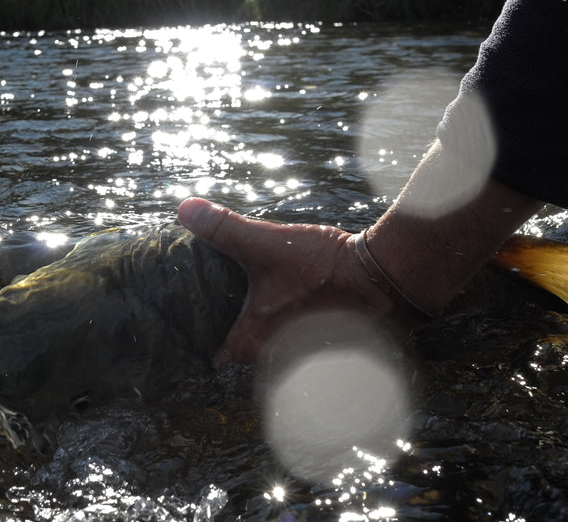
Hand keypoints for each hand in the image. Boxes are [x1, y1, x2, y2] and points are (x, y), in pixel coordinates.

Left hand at [177, 197, 379, 363]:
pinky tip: (296, 300)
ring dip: (270, 330)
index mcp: (254, 340)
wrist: (382, 280)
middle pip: (248, 352)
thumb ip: (224, 229)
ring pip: (276, 347)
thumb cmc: (322, 269)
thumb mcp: (266, 244)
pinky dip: (296, 327)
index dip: (206, 341)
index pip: (219, 355)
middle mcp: (277, 357)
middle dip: (239, 330)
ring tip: (262, 300)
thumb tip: (185, 209)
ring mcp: (306, 356)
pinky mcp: (329, 345)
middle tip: (226, 304)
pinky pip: (302, 342)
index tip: (197, 326)